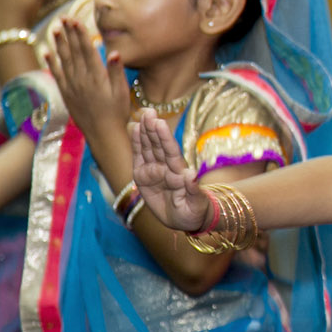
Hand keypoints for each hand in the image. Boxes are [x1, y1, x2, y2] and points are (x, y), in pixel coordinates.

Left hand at [46, 17, 130, 148]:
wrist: (103, 135)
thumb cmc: (117, 114)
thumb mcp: (122, 93)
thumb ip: (116, 72)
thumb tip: (114, 52)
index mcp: (96, 77)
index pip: (86, 50)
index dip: (80, 34)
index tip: (75, 20)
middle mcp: (81, 79)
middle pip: (73, 52)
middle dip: (68, 33)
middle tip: (64, 17)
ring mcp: (72, 86)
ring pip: (63, 60)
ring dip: (58, 43)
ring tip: (54, 28)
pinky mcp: (66, 94)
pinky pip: (56, 74)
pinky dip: (51, 62)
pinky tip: (46, 52)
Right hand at [131, 109, 212, 231]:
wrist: (186, 219)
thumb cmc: (194, 211)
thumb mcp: (196, 204)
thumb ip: (193, 190)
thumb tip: (192, 175)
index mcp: (178, 173)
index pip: (171, 152)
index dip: (165, 137)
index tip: (160, 123)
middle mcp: (166, 168)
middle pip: (159, 146)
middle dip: (153, 129)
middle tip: (149, 112)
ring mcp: (154, 170)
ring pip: (149, 148)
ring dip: (145, 132)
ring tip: (142, 115)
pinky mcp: (143, 176)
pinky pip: (139, 157)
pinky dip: (136, 143)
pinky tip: (135, 129)